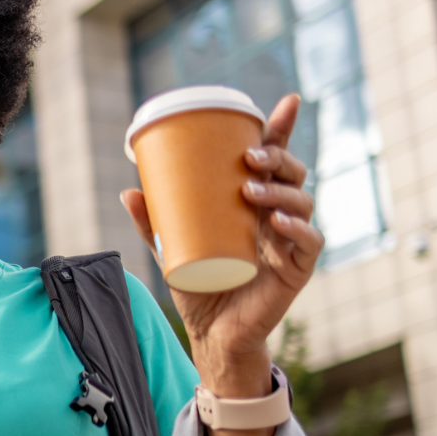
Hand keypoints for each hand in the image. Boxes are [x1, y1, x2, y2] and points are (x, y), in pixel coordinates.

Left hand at [121, 94, 323, 395]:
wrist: (211, 333)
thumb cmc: (197, 285)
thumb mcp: (170, 249)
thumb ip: (151, 223)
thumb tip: (128, 191)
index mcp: (255, 204)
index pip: (274, 160)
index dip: (282, 130)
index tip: (287, 102)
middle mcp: (278, 217)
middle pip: (292, 175)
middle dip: (277, 158)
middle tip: (248, 157)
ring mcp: (290, 243)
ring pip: (301, 203)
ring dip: (280, 190)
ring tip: (249, 190)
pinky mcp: (296, 271)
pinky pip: (309, 244)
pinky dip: (297, 231)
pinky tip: (280, 224)